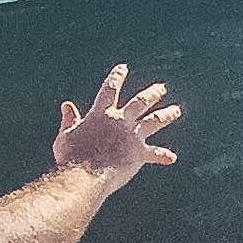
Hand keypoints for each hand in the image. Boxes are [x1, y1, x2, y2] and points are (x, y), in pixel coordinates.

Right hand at [52, 66, 180, 186]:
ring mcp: (131, 136)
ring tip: (177, 110)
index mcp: (100, 114)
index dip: (116, 77)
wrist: (84, 175)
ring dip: (167, 114)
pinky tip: (172, 158)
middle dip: (152, 94)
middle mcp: (120, 121)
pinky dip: (163, 156)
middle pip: (140, 102)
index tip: (123, 67)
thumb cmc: (70, 157)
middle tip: (162, 88)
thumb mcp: (65, 136)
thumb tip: (66, 105)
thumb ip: (69, 120)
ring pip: (154, 120)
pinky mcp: (138, 153)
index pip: (110, 89)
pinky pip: (155, 154)